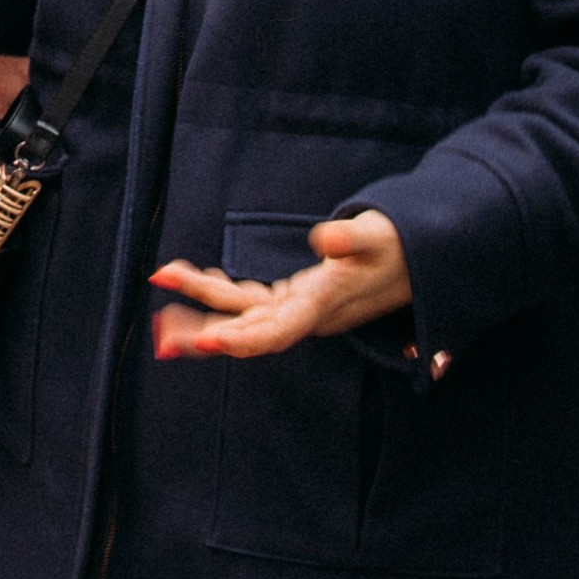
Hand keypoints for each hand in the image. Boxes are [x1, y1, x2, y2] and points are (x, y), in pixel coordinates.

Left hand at [149, 212, 419, 364]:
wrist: (419, 258)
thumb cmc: (399, 244)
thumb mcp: (380, 236)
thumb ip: (352, 238)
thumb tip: (323, 238)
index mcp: (323, 307)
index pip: (277, 332)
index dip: (241, 339)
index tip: (206, 342)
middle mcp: (307, 316)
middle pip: (248, 330)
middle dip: (203, 331)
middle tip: (159, 330)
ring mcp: (301, 309)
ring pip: (244, 314)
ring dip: (203, 305)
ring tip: (163, 284)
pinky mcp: (299, 298)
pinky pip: (253, 301)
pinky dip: (225, 291)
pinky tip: (202, 279)